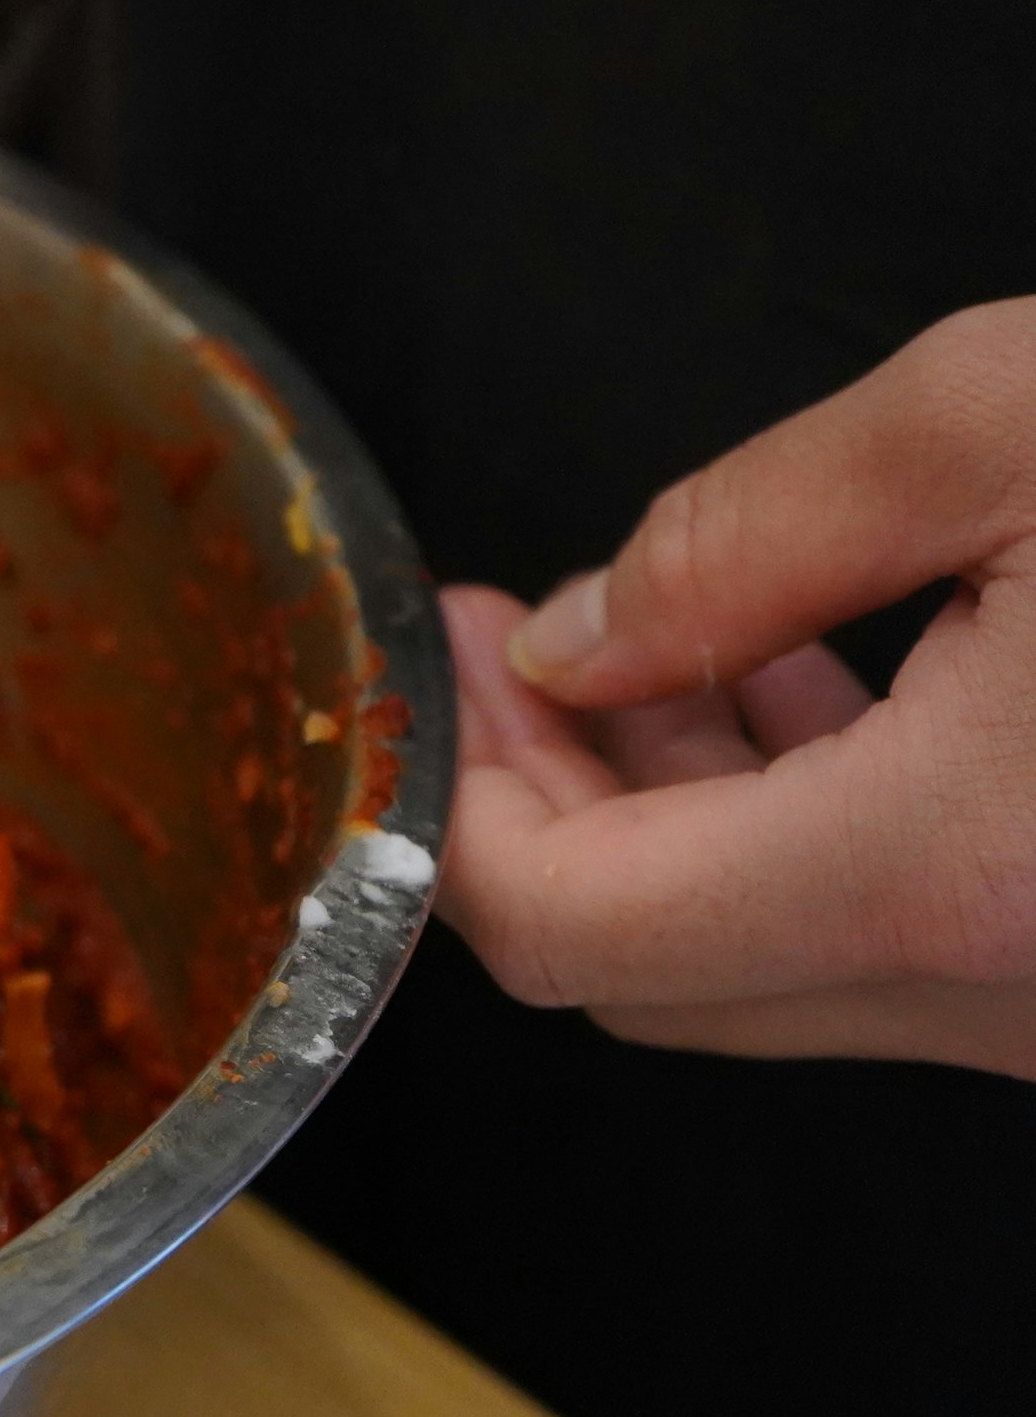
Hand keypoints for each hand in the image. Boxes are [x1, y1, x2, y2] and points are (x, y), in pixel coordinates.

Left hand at [437, 299, 1035, 1076]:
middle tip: (501, 644)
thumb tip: (579, 640)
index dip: (455, 801)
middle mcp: (1022, 991)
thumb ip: (751, 539)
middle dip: (541, 803)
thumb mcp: (1010, 425)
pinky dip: (811, 829)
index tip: (438, 663)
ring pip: (781, 961)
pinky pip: (907, 934)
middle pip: (657, 970)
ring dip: (672, 813)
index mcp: (957, 873)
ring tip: (627, 641)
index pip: (571, 926)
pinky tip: (794, 681)